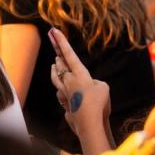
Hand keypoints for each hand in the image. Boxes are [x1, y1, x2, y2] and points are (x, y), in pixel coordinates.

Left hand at [49, 28, 109, 142]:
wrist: (89, 123)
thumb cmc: (98, 104)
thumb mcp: (103, 88)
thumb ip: (94, 85)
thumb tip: (85, 91)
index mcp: (79, 73)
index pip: (68, 54)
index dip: (61, 42)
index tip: (53, 31)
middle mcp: (69, 81)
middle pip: (60, 64)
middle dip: (57, 51)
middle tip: (51, 39)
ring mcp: (64, 93)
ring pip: (56, 78)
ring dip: (55, 69)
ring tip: (54, 63)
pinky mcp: (64, 104)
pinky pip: (61, 94)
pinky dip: (61, 90)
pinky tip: (62, 91)